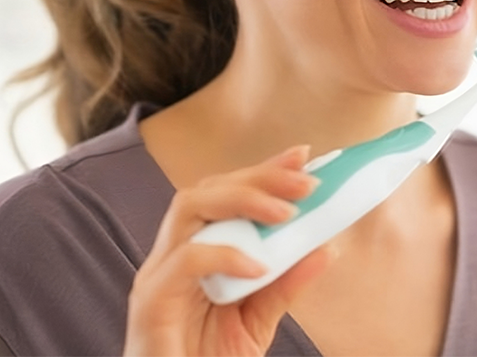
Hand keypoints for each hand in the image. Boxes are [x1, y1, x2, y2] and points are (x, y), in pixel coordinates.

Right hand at [123, 144, 337, 356]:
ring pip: (189, 208)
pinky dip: (224, 255)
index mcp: (194, 252)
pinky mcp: (151, 301)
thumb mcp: (258, 321)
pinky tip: (257, 267)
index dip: (261, 171)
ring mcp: (156, 275)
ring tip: (285, 213)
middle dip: (258, 177)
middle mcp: (171, 255)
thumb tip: (326, 249)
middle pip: (206, 189)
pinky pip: (185, 261)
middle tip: (305, 182)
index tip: (302, 156)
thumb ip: (286, 285)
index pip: (223, 194)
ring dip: (242, 201)